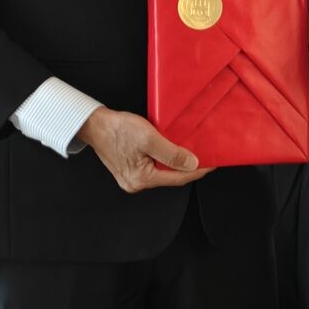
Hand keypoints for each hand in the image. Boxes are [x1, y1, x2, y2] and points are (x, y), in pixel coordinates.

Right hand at [79, 107, 212, 192]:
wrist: (94, 124)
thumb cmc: (117, 129)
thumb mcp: (149, 138)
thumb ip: (172, 154)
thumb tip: (192, 164)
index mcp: (141, 179)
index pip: (178, 178)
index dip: (198, 170)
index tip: (213, 163)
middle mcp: (136, 183)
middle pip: (171, 177)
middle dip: (188, 167)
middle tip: (205, 156)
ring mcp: (132, 178)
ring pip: (162, 172)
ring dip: (176, 162)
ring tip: (192, 152)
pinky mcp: (130, 170)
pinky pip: (153, 167)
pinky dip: (165, 160)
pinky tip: (173, 150)